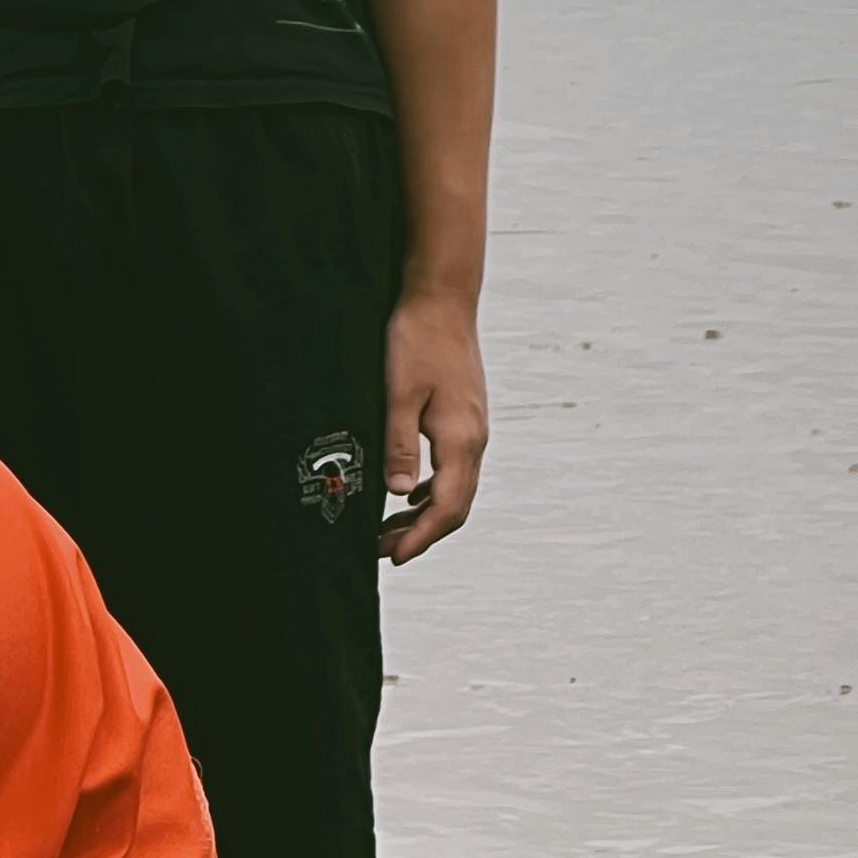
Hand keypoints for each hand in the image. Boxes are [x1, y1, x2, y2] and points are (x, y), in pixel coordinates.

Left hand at [381, 289, 486, 560]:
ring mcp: (473, 429)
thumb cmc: (418, 340)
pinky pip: (452, 470)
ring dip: (423, 516)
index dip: (421, 538)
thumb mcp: (399, 396)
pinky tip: (405, 497)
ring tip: (387, 531)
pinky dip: (429, 493)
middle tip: (383, 551)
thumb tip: (397, 494)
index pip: (447, 507)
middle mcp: (474, 438)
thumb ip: (399, 446)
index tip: (393, 558)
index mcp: (461, 438)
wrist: (442, 299)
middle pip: (455, 506)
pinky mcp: (464, 420)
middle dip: (421, 535)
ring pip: (454, 490)